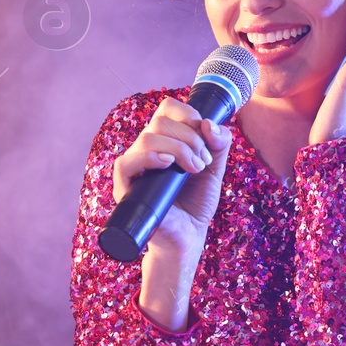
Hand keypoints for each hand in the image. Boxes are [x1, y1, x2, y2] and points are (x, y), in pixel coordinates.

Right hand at [112, 96, 232, 258]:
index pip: (167, 109)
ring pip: (147, 138)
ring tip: (194, 169)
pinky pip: (126, 163)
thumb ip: (219, 144)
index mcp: (165, 140)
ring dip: (178, 149)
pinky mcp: (126, 187)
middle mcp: (146, 149)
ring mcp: (135, 168)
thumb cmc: (196, 202)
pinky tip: (167, 165)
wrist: (188, 236)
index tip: (205, 136)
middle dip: (190, 138)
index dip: (188, 115)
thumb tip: (209, 124)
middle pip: (160, 122)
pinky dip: (148, 158)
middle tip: (203, 162)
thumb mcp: (215, 168)